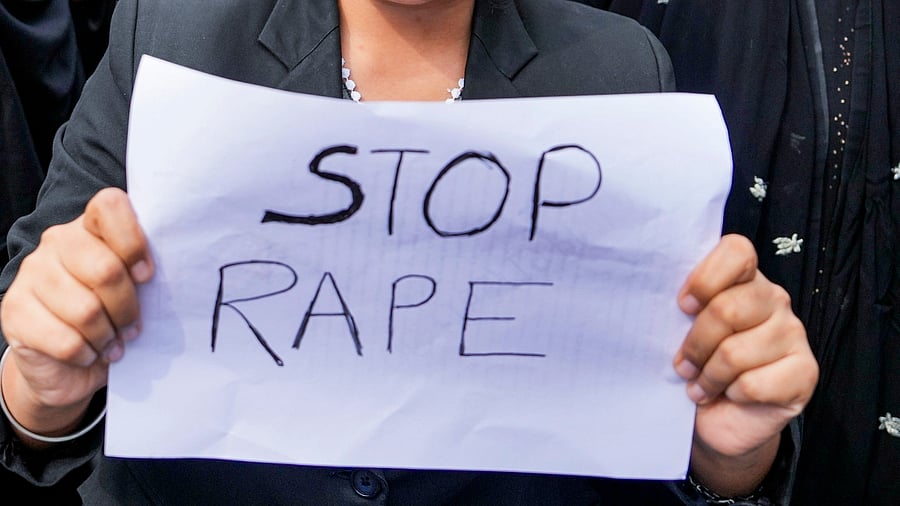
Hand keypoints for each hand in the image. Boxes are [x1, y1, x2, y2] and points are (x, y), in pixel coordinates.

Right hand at [0, 188, 152, 443]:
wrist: (65, 365)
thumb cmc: (112, 319)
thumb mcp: (135, 292)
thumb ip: (146, 273)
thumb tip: (183, 272)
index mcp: (91, 227)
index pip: (110, 205)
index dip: (134, 242)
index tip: (147, 275)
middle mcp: (57, 241)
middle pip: (106, 269)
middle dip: (127, 308)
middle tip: (132, 327)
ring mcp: (31, 273)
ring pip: (86, 310)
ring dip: (107, 335)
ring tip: (111, 342)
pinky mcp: (14, 310)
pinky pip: (66, 340)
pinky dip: (87, 354)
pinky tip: (88, 354)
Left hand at [674, 234, 817, 495]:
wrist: (718, 417)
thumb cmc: (697, 366)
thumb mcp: (682, 331)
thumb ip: (680, 308)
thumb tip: (650, 296)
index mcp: (743, 279)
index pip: (736, 251)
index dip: (705, 279)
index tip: (683, 308)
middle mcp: (774, 299)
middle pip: (726, 309)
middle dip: (695, 345)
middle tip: (684, 365)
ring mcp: (793, 334)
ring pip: (735, 352)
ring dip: (708, 377)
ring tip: (701, 385)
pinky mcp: (805, 372)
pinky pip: (754, 384)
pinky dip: (731, 395)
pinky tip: (729, 396)